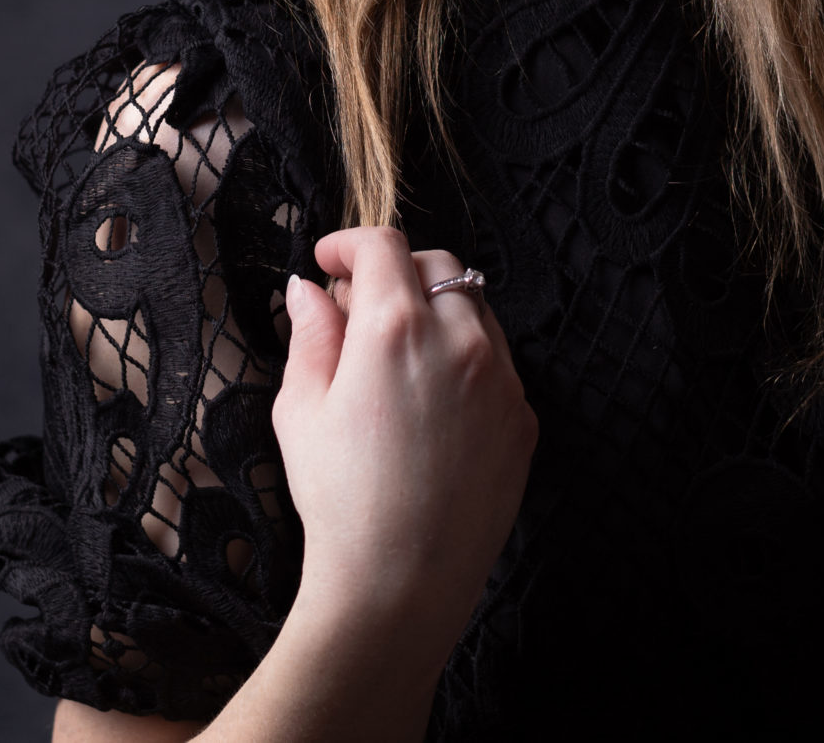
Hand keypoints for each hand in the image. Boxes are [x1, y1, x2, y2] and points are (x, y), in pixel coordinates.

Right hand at [270, 228, 536, 652]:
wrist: (400, 581)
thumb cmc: (341, 499)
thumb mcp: (301, 409)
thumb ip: (310, 335)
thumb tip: (307, 290)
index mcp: (395, 327)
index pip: (383, 245)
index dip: (349, 243)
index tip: (329, 263)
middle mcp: (459, 339)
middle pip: (436, 264)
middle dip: (395, 272)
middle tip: (357, 310)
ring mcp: (500, 378)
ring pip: (474, 307)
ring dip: (435, 309)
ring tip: (396, 356)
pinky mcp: (522, 416)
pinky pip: (497, 361)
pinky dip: (464, 357)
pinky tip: (431, 401)